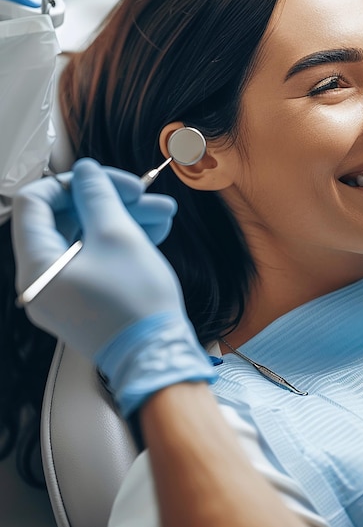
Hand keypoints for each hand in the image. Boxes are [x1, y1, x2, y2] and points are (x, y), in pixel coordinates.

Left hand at [12, 158, 215, 415]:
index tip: (104, 180)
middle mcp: (40, 282)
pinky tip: (153, 232)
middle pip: (65, 221)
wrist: (157, 354)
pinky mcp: (82, 302)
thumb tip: (86, 172)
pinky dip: (119, 244)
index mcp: (37, 266)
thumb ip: (98, 196)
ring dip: (123, 221)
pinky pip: (94, 262)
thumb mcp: (118, 237)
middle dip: (108, 202)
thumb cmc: (137, 302)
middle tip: (143, 194)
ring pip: (86, 241)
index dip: (70, 183)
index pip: (35, 204)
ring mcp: (61, 294)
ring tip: (162, 214)